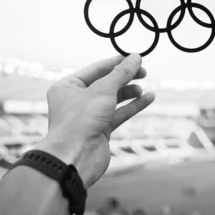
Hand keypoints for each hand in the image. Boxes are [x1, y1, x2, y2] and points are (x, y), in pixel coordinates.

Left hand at [35, 54, 154, 187]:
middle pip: (105, 83)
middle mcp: (76, 100)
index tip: (135, 58)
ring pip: (113, 99)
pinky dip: (133, 106)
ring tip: (143, 88)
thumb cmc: (80, 121)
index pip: (96, 69)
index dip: (116, 62)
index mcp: (67, 86)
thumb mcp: (103, 90)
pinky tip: (147, 98)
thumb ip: (121, 73)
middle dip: (125, 77)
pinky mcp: (100, 130)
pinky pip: (118, 113)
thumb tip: (135, 57)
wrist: (75, 158)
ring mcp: (88, 116)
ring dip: (129, 92)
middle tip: (144, 71)